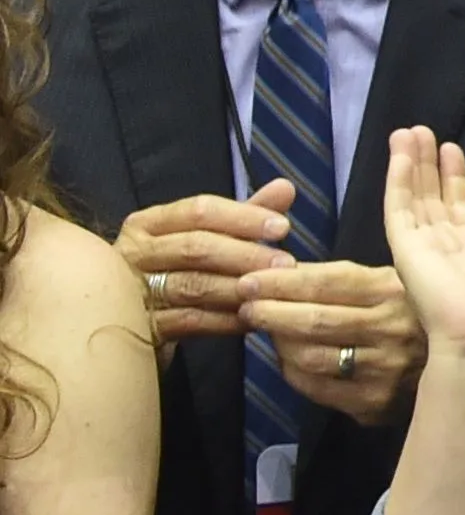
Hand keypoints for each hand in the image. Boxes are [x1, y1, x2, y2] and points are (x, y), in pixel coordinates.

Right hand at [119, 185, 299, 341]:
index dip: (243, 217)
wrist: (128, 321)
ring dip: (238, 288)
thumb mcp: (205, 236)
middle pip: (195, 247)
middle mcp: (135, 254)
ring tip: (272, 290)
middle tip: (286, 264)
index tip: (282, 226)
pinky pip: (189, 320)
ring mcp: (133, 292)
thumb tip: (285, 187)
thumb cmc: (177, 268)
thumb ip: (244, 214)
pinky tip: (251, 317)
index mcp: (147, 224)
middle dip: (245, 254)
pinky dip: (224, 319)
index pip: (199, 211)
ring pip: (192, 285)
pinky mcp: (141, 327)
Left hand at [243, 258, 425, 423]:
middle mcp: (391, 332)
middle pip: (314, 321)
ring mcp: (383, 372)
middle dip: (270, 312)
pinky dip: (293, 371)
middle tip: (245, 306)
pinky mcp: (374, 404)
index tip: (249, 281)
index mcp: (396, 292)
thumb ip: (345, 279)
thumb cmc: (421, 313)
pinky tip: (289, 359)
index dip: (281, 282)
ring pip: (310, 357)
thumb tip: (283, 273)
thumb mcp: (395, 282)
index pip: (326, 284)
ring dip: (279, 343)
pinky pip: (317, 388)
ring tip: (267, 331)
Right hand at [375, 127, 464, 367]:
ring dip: (408, 165)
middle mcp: (448, 248)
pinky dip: (398, 181)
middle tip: (420, 132)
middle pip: (432, 198)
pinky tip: (399, 156)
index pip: (461, 208)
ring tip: (406, 133)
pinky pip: (398, 210)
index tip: (451, 149)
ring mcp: (424, 248)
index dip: (455, 179)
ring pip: (413, 198)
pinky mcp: (406, 250)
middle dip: (427, 165)